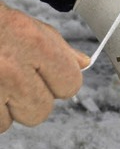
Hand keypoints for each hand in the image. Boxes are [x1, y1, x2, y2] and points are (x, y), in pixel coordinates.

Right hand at [0, 2, 89, 133]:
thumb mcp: (25, 25)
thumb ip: (57, 48)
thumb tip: (83, 64)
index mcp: (34, 45)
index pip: (70, 85)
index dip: (58, 83)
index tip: (44, 75)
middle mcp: (11, 68)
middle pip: (40, 111)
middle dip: (28, 100)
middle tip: (9, 79)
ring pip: (9, 122)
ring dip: (0, 109)